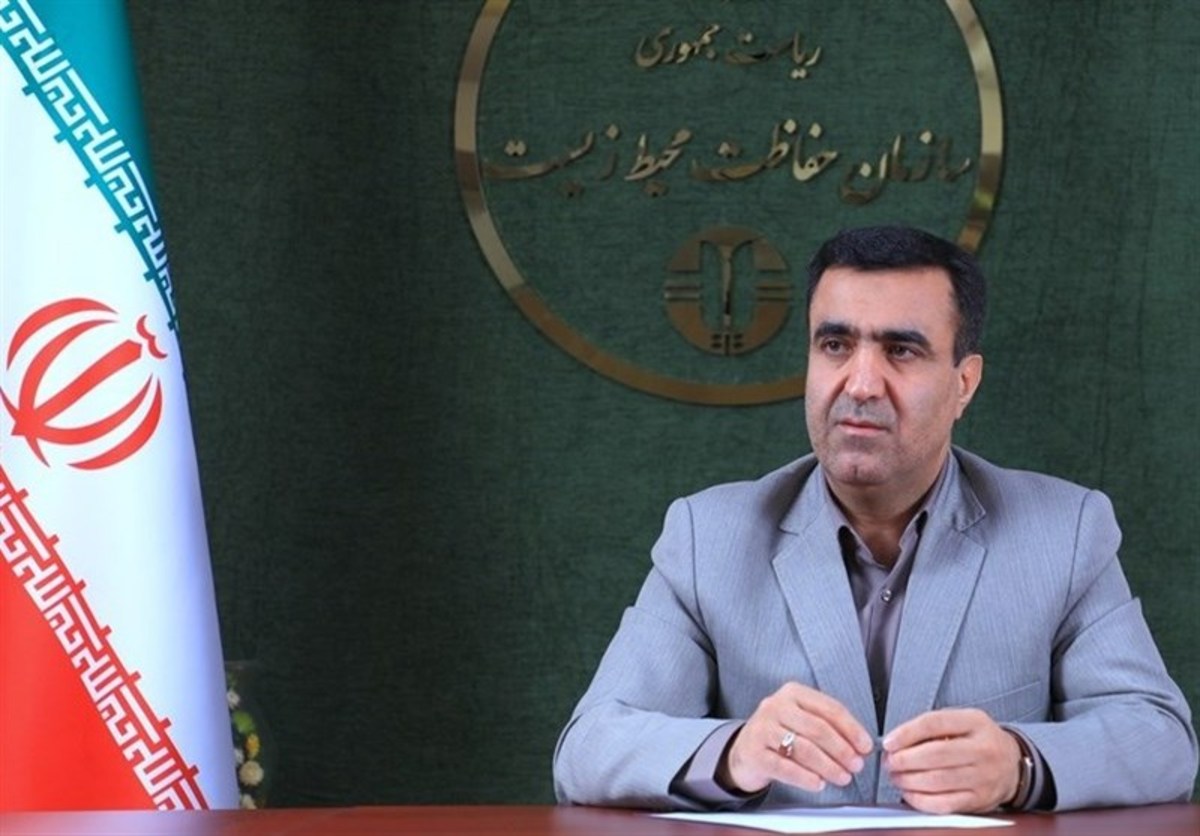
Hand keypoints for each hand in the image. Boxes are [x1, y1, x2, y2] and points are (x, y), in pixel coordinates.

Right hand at [718, 682, 873, 794]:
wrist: (744, 750)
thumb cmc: (780, 734)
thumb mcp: (802, 721)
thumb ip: (829, 727)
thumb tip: (860, 747)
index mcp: (793, 693)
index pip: (829, 708)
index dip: (851, 729)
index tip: (866, 747)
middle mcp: (776, 706)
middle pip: (818, 728)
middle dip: (842, 750)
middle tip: (856, 766)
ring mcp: (762, 728)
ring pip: (803, 748)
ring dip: (828, 766)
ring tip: (843, 777)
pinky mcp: (754, 753)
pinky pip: (785, 767)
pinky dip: (805, 778)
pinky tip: (819, 784)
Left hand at [882, 708, 1021, 812]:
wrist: (1013, 765)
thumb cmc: (978, 740)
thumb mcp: (962, 722)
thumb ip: (931, 727)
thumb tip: (896, 741)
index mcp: (975, 722)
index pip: (935, 723)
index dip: (906, 733)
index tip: (888, 742)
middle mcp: (983, 749)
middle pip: (935, 754)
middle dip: (904, 759)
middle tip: (889, 762)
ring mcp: (984, 777)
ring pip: (937, 780)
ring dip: (909, 780)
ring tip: (896, 776)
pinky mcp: (980, 800)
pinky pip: (945, 803)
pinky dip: (921, 800)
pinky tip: (909, 793)